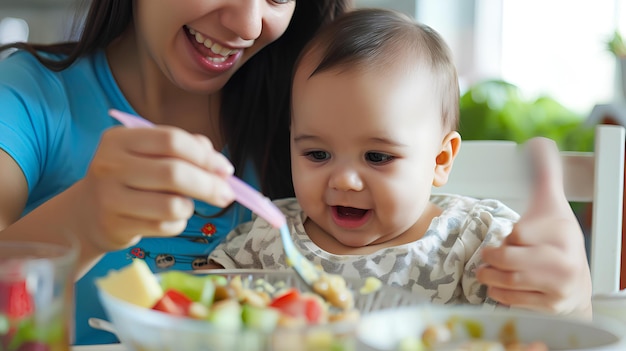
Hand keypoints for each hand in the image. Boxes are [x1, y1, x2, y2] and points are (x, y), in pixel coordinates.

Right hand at [77, 125, 234, 250]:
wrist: (88, 212)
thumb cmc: (130, 178)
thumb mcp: (149, 155)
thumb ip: (185, 150)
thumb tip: (220, 166)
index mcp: (120, 139)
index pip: (172, 140)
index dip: (205, 155)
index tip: (225, 169)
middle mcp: (110, 165)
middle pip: (174, 173)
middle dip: (209, 185)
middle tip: (226, 194)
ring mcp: (109, 197)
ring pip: (173, 205)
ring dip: (189, 207)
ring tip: (185, 205)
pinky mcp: (115, 225)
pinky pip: (164, 227)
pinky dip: (177, 224)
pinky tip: (169, 219)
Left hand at [477, 137, 591, 317]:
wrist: (576, 284)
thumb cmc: (557, 241)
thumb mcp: (551, 204)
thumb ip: (543, 174)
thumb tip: (539, 143)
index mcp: (562, 232)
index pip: (517, 233)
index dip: (506, 236)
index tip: (511, 237)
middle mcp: (563, 260)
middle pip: (508, 258)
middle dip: (492, 258)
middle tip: (488, 256)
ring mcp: (558, 286)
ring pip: (507, 281)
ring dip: (490, 276)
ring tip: (486, 271)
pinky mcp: (550, 306)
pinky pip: (512, 300)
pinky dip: (500, 294)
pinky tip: (499, 287)